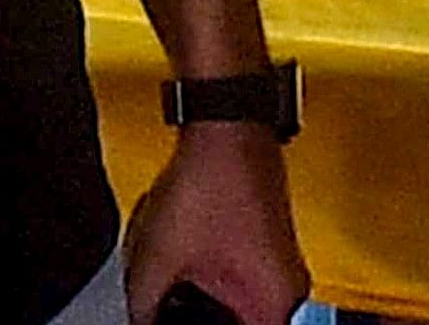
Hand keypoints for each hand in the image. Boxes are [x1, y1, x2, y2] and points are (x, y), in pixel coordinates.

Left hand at [123, 122, 306, 324]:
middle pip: (234, 323)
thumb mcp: (158, 260)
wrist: (225, 124)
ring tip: (168, 274)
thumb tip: (141, 321)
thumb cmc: (212, 179)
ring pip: (232, 304)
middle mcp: (287, 291)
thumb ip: (144, 306)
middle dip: (191, 314)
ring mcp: (278, 267)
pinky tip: (179, 257)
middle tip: (164, 304)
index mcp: (274, 305)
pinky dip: (204, 274)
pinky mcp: (264, 246)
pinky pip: (232, 278)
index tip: (176, 322)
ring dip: (196, 297)